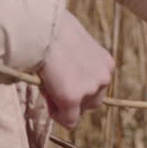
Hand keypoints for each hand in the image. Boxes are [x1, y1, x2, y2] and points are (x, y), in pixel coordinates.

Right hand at [38, 9, 114, 129]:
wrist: (41, 26)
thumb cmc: (51, 27)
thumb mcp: (73, 43)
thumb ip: (77, 63)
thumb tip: (66, 72)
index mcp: (105, 63)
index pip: (95, 86)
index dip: (76, 85)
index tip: (60, 77)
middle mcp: (103, 77)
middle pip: (92, 102)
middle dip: (74, 98)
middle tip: (53, 85)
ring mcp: (89, 89)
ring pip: (80, 111)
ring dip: (65, 105)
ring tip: (48, 85)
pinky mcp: (72, 98)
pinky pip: (68, 121)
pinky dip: (56, 114)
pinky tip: (45, 95)